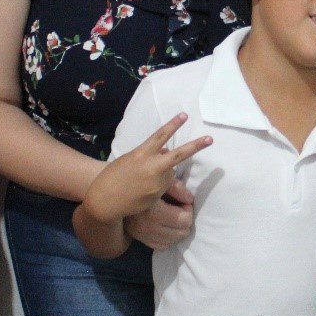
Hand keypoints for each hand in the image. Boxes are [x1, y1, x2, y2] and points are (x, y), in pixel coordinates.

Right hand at [83, 113, 210, 223]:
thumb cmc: (114, 176)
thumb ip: (148, 154)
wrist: (105, 200)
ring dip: (164, 172)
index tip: (184, 115)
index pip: (160, 136)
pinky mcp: (158, 196)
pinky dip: (159, 184)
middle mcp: (151, 167)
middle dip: (196, 146)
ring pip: (170, 173)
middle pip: (178, 155)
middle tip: (210, 139)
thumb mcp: (129, 159)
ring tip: (144, 179)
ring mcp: (156, 183)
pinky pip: (165, 186)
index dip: (173, 124)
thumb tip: (165, 151)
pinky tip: (144, 188)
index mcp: (141, 154)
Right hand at [125, 179, 194, 249]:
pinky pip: (164, 246)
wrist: (117, 193)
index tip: (181, 200)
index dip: (188, 208)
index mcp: (152, 211)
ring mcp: (143, 236)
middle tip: (178, 208)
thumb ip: (178, 188)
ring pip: (174, 241)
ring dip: (177, 229)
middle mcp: (147, 227)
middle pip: (182, 232)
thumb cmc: (143, 183)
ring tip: (171, 216)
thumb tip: (190, 200)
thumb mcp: (161, 178)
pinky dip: (168, 237)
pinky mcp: (141, 240)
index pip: (184, 220)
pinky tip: (165, 225)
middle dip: (184, 219)